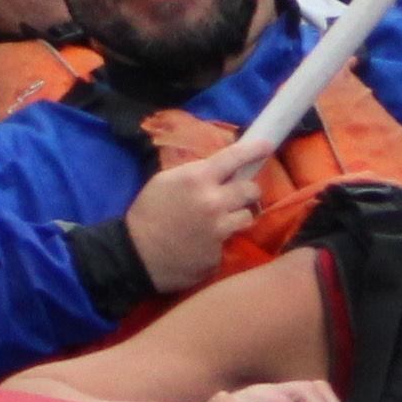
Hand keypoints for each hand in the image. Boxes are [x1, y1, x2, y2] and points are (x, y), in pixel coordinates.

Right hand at [121, 144, 283, 300]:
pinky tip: (202, 244)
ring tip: (219, 221)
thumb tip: (220, 169)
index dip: (255, 149)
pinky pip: (229, 242)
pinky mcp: (218, 254)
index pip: (235, 157)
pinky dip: (220, 241)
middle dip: (247, 191)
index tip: (267, 146)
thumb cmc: (147, 214)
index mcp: (198, 179)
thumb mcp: (165, 181)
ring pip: (247, 217)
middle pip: (252, 189)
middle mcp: (214, 202)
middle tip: (236, 195)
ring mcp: (219, 230)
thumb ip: (195, 173)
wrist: (134, 256)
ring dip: (237, 216)